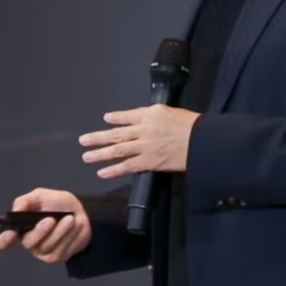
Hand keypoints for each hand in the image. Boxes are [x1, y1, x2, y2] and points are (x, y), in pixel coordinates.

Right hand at [0, 187, 92, 262]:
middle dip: (40, 231)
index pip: (4, 239)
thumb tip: (15, 210)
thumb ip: (25, 201)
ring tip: (71, 218)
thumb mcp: (40, 196)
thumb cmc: (57, 204)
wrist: (83, 212)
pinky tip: (76, 227)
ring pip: (46, 247)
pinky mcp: (55, 256)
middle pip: (28, 242)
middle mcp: (28, 241)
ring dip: (60, 231)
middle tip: (51, 219)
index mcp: (19, 227)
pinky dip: (70, 237)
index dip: (4, 239)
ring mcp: (41, 251)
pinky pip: (60, 251)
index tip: (11, 234)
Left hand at [80, 104, 200, 178]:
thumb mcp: (173, 113)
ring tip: (86, 156)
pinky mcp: (148, 161)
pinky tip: (102, 172)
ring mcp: (144, 146)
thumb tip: (146, 121)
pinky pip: (127, 166)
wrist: (202, 140)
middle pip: (116, 134)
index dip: (116, 118)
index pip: (127, 116)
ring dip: (100, 154)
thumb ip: (157, 116)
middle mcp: (143, 129)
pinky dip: (114, 170)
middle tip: (83, 141)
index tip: (106, 118)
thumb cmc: (192, 125)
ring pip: (117, 150)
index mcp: (150, 114)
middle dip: (98, 137)